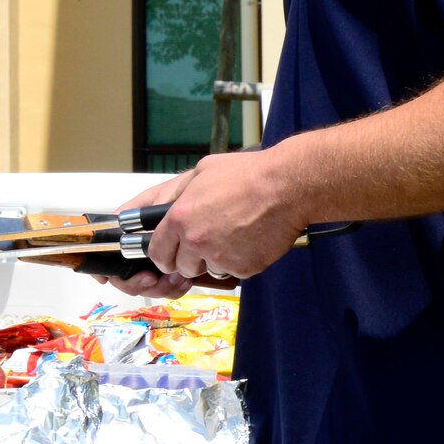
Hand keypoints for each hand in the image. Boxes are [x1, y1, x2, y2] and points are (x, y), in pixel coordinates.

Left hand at [142, 150, 305, 281]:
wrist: (286, 187)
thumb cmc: (246, 174)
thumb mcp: (202, 172)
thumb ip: (178, 193)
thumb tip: (161, 205)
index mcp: (180, 218)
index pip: (157, 252)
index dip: (163, 254)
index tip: (170, 253)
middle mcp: (196, 241)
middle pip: (181, 267)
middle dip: (189, 259)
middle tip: (206, 244)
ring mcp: (220, 258)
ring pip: (208, 270)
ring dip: (216, 259)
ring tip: (233, 235)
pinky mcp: (243, 268)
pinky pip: (234, 271)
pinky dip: (239, 261)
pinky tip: (249, 240)